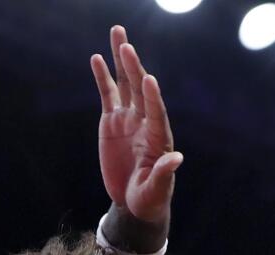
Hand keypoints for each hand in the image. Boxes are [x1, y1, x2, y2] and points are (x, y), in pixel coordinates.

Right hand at [90, 26, 181, 226]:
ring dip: (121, 60)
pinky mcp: (112, 122)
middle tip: (127, 45)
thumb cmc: (149, 198)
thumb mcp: (156, 190)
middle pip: (139, 89)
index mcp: (158, 137)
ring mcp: (129, 119)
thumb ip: (164, 173)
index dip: (152, 97)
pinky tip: (97, 58)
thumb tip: (177, 158)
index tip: (149, 79)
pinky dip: (103, 77)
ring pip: (125, 84)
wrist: (134, 201)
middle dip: (133, 67)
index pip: (155, 112)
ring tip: (117, 33)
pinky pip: (108, 94)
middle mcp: (145, 122)